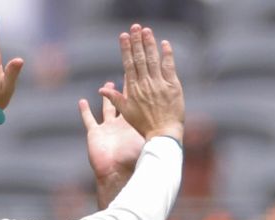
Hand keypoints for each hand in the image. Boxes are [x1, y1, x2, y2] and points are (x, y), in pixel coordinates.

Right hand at [79, 85, 144, 205]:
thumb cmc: (132, 161)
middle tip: (128, 74)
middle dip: (126, 89)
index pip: (139, 105)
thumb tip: (172, 131)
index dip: (140, 92)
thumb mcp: (144, 143)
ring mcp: (108, 129)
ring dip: (107, 96)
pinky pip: (88, 120)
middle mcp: (121, 125)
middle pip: (124, 102)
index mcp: (133, 126)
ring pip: (107, 108)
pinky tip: (82, 102)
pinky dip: (85, 111)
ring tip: (108, 83)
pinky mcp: (95, 134)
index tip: (145, 79)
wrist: (117, 173)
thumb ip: (154, 135)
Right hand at [99, 24, 183, 141]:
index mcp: (133, 89)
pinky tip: (165, 44)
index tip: (124, 36)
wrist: (163, 135)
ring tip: (146, 31)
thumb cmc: (144, 126)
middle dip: (137, 41)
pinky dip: (167, 55)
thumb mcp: (126, 112)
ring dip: (149, 44)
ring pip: (153, 60)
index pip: (129, 64)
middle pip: (140, 58)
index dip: (126, 49)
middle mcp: (145, 84)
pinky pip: (169, 68)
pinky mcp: (173, 87)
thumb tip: (101, 89)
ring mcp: (159, 84)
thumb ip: (114, 98)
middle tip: (135, 27)